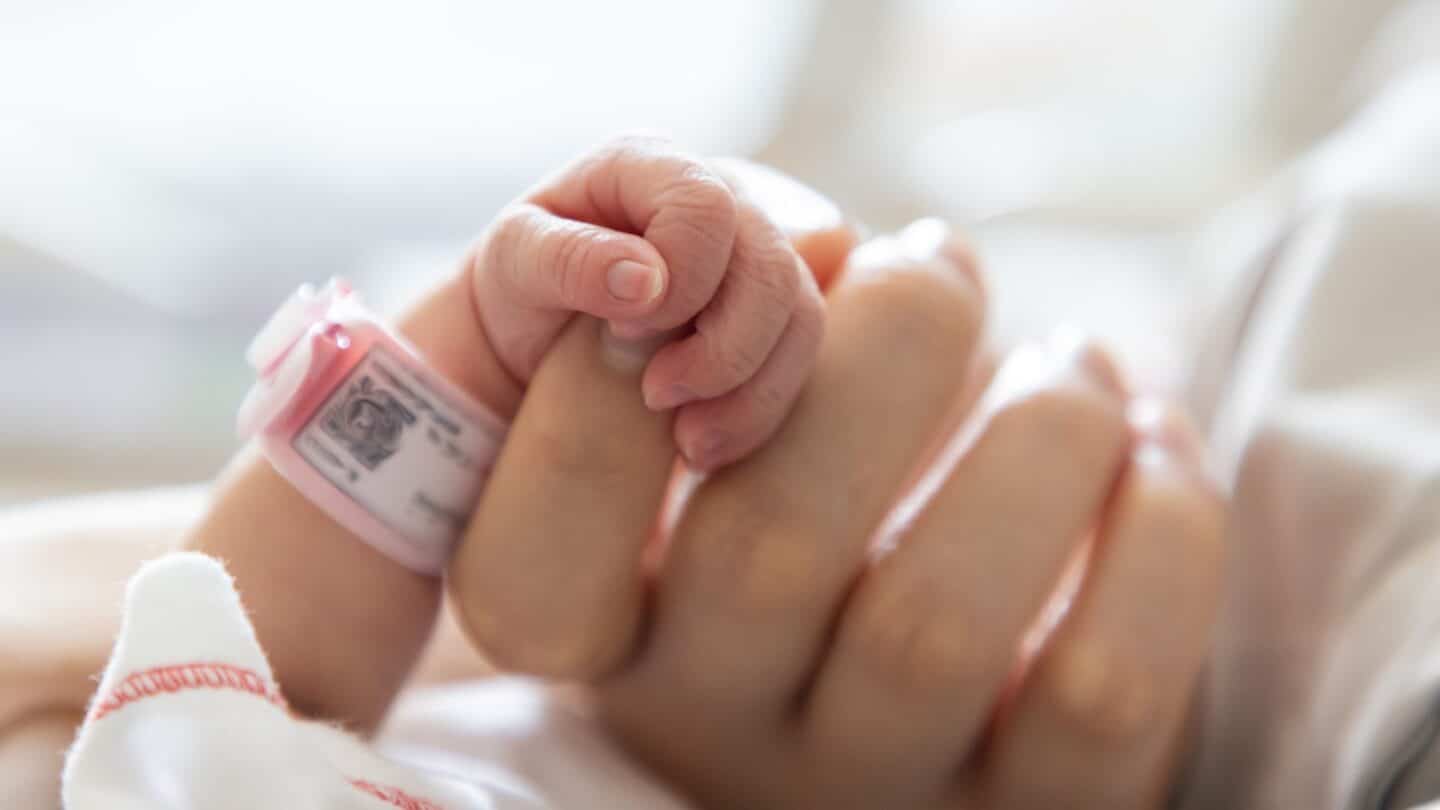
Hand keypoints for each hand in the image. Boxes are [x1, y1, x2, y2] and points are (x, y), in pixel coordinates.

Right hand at [452, 204, 1224, 808]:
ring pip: (934, 624)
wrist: (953, 716)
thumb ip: (730, 364)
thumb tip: (825, 244)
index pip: (533, 569)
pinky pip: (1098, 686)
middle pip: (765, 552)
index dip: (594, 405)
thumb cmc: (822, 537)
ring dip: (1036, 432)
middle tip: (936, 258)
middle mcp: (727, 733)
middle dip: (877, 353)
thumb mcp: (725, 477)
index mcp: (620, 649)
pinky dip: (1159, 528)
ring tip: (1073, 357)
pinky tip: (1150, 445)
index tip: (700, 280)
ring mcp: (876, 791)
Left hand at [466, 135, 833, 469]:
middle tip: (656, 394)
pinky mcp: (772, 315)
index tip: (623, 328)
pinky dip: (756, 413)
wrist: (531, 338)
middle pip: (771, 268)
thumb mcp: (513, 263)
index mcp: (651, 164)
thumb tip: (647, 281)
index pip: (706, 208)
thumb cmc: (520, 286)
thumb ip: (570, 259)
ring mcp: (754, 256)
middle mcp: (720, 198)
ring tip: (683, 440)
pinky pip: (798, 362)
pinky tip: (701, 445)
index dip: (682, 278)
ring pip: (800, 319)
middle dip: (722, 350)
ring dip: (746, 392)